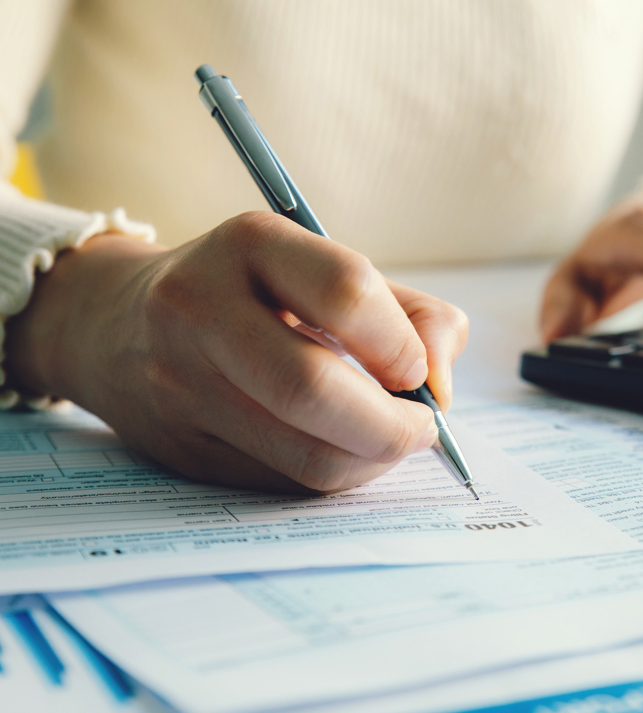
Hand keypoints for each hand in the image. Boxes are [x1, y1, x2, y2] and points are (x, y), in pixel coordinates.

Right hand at [5, 212, 468, 492]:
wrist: (120, 324)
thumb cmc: (255, 293)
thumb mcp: (328, 271)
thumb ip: (411, 314)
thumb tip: (440, 386)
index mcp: (251, 244)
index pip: (346, 293)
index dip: (402, 345)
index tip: (419, 372)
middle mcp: (201, 308)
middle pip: (312, 388)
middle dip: (391, 426)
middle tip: (421, 429)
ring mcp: (181, 382)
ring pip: (301, 452)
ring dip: (370, 460)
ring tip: (390, 441)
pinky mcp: (182, 446)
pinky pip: (282, 480)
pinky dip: (334, 475)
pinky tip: (345, 452)